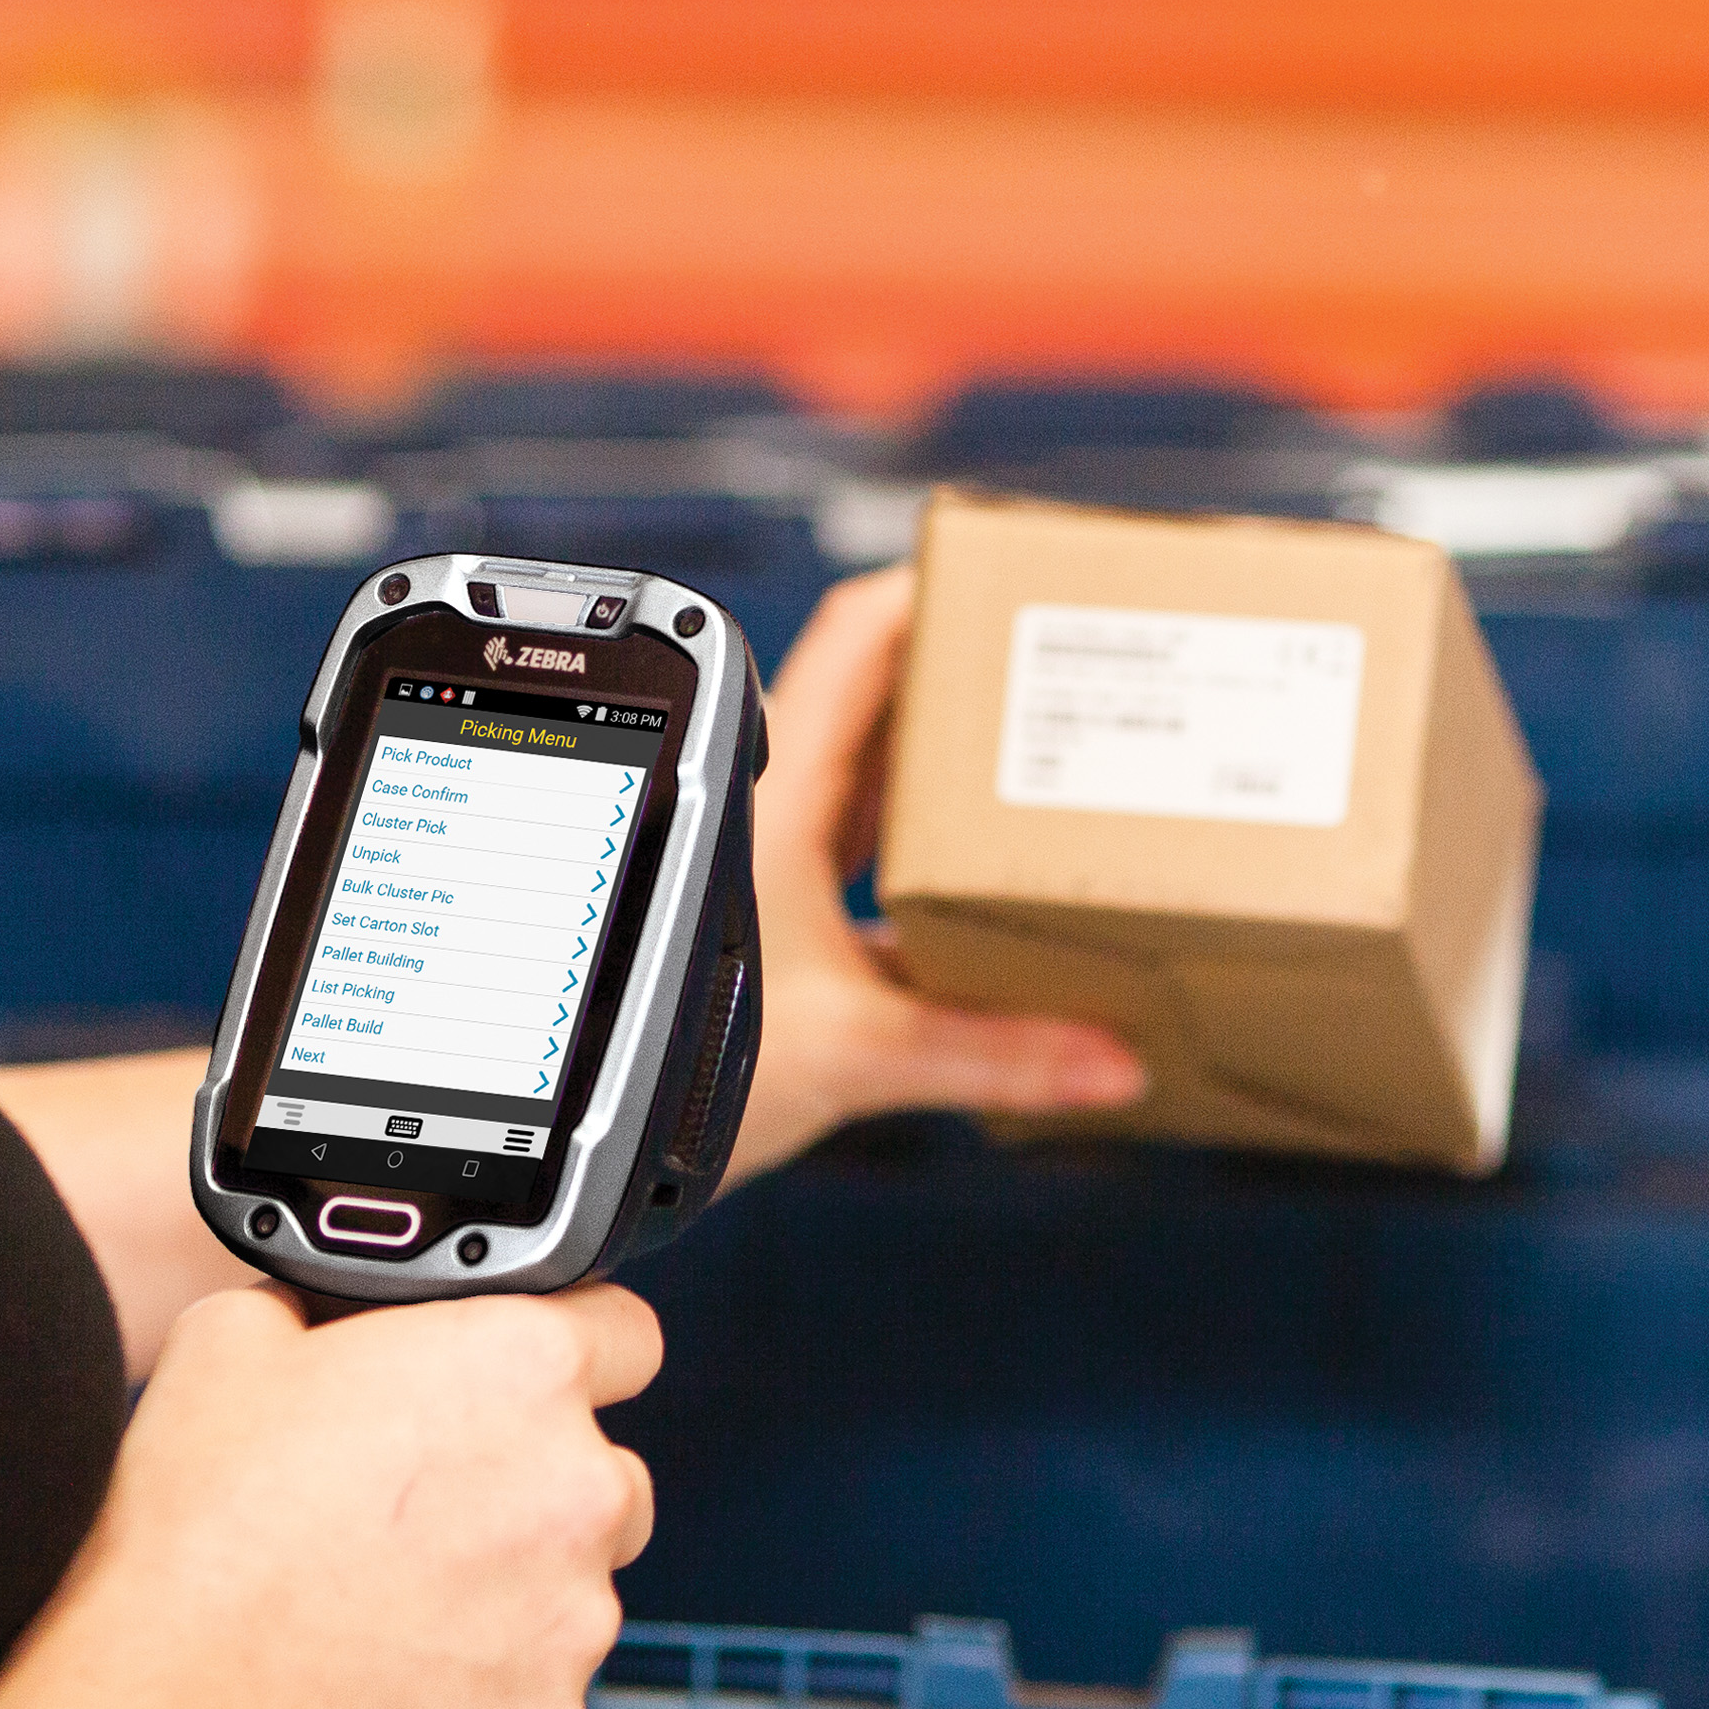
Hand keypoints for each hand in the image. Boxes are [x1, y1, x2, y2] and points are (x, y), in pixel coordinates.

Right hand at [72, 1280, 661, 1708]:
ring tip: (393, 1607)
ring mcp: (575, 1618)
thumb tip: (326, 1315)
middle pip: (606, 1475)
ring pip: (575, 1593)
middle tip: (430, 1511)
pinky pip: (538, 1698)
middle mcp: (577, 1487)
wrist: (176, 1698)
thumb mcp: (234, 1336)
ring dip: (513, 1595)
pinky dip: (485, 1694)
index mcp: (523, 1368)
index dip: (580, 1348)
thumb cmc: (206, 1523)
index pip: (626, 1333)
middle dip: (539, 1489)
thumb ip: (321, 1305)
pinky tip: (393, 1682)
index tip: (533, 1386)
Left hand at [729, 566, 1147, 1182]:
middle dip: (958, 668)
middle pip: (873, 696)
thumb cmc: (680, 1075)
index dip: (924, 587)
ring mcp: (774, 857)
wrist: (597, 1140)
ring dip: (940, 753)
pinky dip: (923, 838)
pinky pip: (866, 844)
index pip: (852, 643)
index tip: (1003, 568)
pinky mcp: (782, 911)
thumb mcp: (859, 1054)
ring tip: (1035, 741)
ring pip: (868, 771)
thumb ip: (993, 1052)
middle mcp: (770, 809)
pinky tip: (984, 868)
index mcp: (775, 797)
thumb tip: (1111, 1063)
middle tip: (1050, 653)